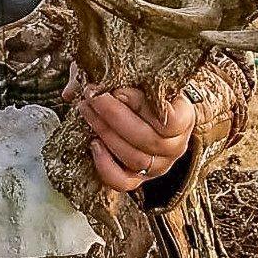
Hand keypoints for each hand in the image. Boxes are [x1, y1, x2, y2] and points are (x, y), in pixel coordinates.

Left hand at [67, 83, 196, 192]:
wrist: (153, 110)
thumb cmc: (145, 87)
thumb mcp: (137, 75)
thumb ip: (111, 76)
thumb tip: (73, 89)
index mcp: (184, 117)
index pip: (169, 119)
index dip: (141, 105)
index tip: (117, 89)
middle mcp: (176, 145)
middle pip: (147, 139)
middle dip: (114, 116)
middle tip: (92, 96)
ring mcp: (159, 165)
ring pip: (134, 159)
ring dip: (105, 133)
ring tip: (86, 111)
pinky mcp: (140, 178)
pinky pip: (123, 182)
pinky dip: (105, 166)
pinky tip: (93, 144)